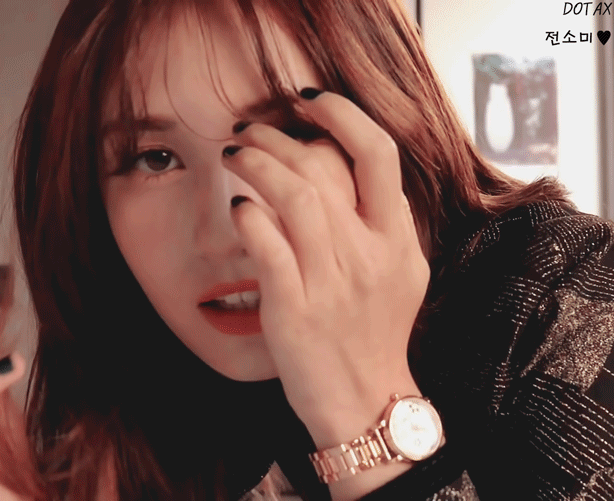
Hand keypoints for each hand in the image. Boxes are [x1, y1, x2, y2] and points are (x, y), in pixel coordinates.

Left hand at [223, 89, 428, 445]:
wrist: (364, 400)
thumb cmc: (375, 333)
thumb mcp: (403, 274)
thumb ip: (388, 222)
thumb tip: (354, 171)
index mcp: (396, 240)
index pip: (378, 154)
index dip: (342, 115)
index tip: (308, 101)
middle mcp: (368, 254)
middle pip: (322, 167)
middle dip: (278, 136)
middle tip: (250, 130)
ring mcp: (331, 282)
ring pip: (293, 197)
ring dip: (256, 164)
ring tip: (234, 154)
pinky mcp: (294, 309)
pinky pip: (268, 247)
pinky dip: (248, 217)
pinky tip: (238, 207)